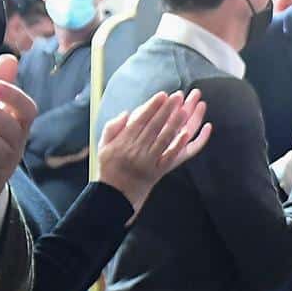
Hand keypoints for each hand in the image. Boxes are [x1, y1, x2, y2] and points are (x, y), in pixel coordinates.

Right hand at [96, 90, 212, 213]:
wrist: (116, 195)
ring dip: (176, 123)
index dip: (152, 106)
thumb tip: (127, 113)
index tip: (162, 95)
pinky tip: (187, 134)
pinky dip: (179, 145)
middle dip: (167, 109)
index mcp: (123, 142)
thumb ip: (113, 127)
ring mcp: (149, 161)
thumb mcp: (103, 145)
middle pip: (155, 127)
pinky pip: (171, 157)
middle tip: (178, 96)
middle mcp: (137, 151)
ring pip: (165, 139)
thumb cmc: (111, 166)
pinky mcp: (159, 171)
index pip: (140, 120)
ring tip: (186, 109)